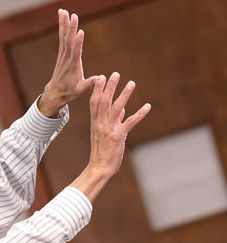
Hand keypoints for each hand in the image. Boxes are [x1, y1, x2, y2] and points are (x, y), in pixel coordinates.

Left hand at [39, 9, 97, 116]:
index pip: (75, 53)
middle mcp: (67, 58)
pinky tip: (63, 16)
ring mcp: (63, 54)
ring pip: (64, 37)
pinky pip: (62, 37)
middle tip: (73, 16)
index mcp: (73, 66)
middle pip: (69, 41)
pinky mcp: (62, 53)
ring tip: (64, 11)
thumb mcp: (80, 90)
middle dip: (71, 29)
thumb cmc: (70, 91)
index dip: (78, 43)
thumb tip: (99, 78)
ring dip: (64, 24)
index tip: (80, 32)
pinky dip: (62, 27)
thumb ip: (89, 84)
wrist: (56, 92)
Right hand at [71, 73, 150, 201]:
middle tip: (114, 74)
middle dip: (109, 87)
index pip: (95, 103)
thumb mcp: (103, 135)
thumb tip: (123, 109)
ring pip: (117, 108)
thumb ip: (113, 121)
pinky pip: (130, 122)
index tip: (101, 77)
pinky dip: (139, 114)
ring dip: (124, 95)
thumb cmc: (101, 153)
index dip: (98, 90)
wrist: (99, 168)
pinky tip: (148, 106)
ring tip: (131, 83)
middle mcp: (100, 124)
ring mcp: (109, 130)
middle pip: (104, 102)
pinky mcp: (118, 137)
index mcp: (95, 123)